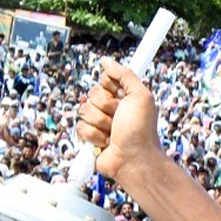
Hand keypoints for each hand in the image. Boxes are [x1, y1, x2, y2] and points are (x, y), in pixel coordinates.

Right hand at [77, 58, 162, 183]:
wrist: (134, 159)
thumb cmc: (141, 130)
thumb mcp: (140, 96)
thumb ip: (125, 75)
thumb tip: (106, 61)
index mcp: (122, 96)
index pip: (104, 80)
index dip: (110, 88)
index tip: (121, 97)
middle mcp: (110, 107)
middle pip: (92, 94)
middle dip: (106, 107)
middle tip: (118, 118)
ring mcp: (99, 122)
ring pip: (84, 110)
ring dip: (100, 123)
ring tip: (113, 133)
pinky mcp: (90, 137)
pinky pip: (80, 128)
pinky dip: (93, 136)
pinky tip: (105, 142)